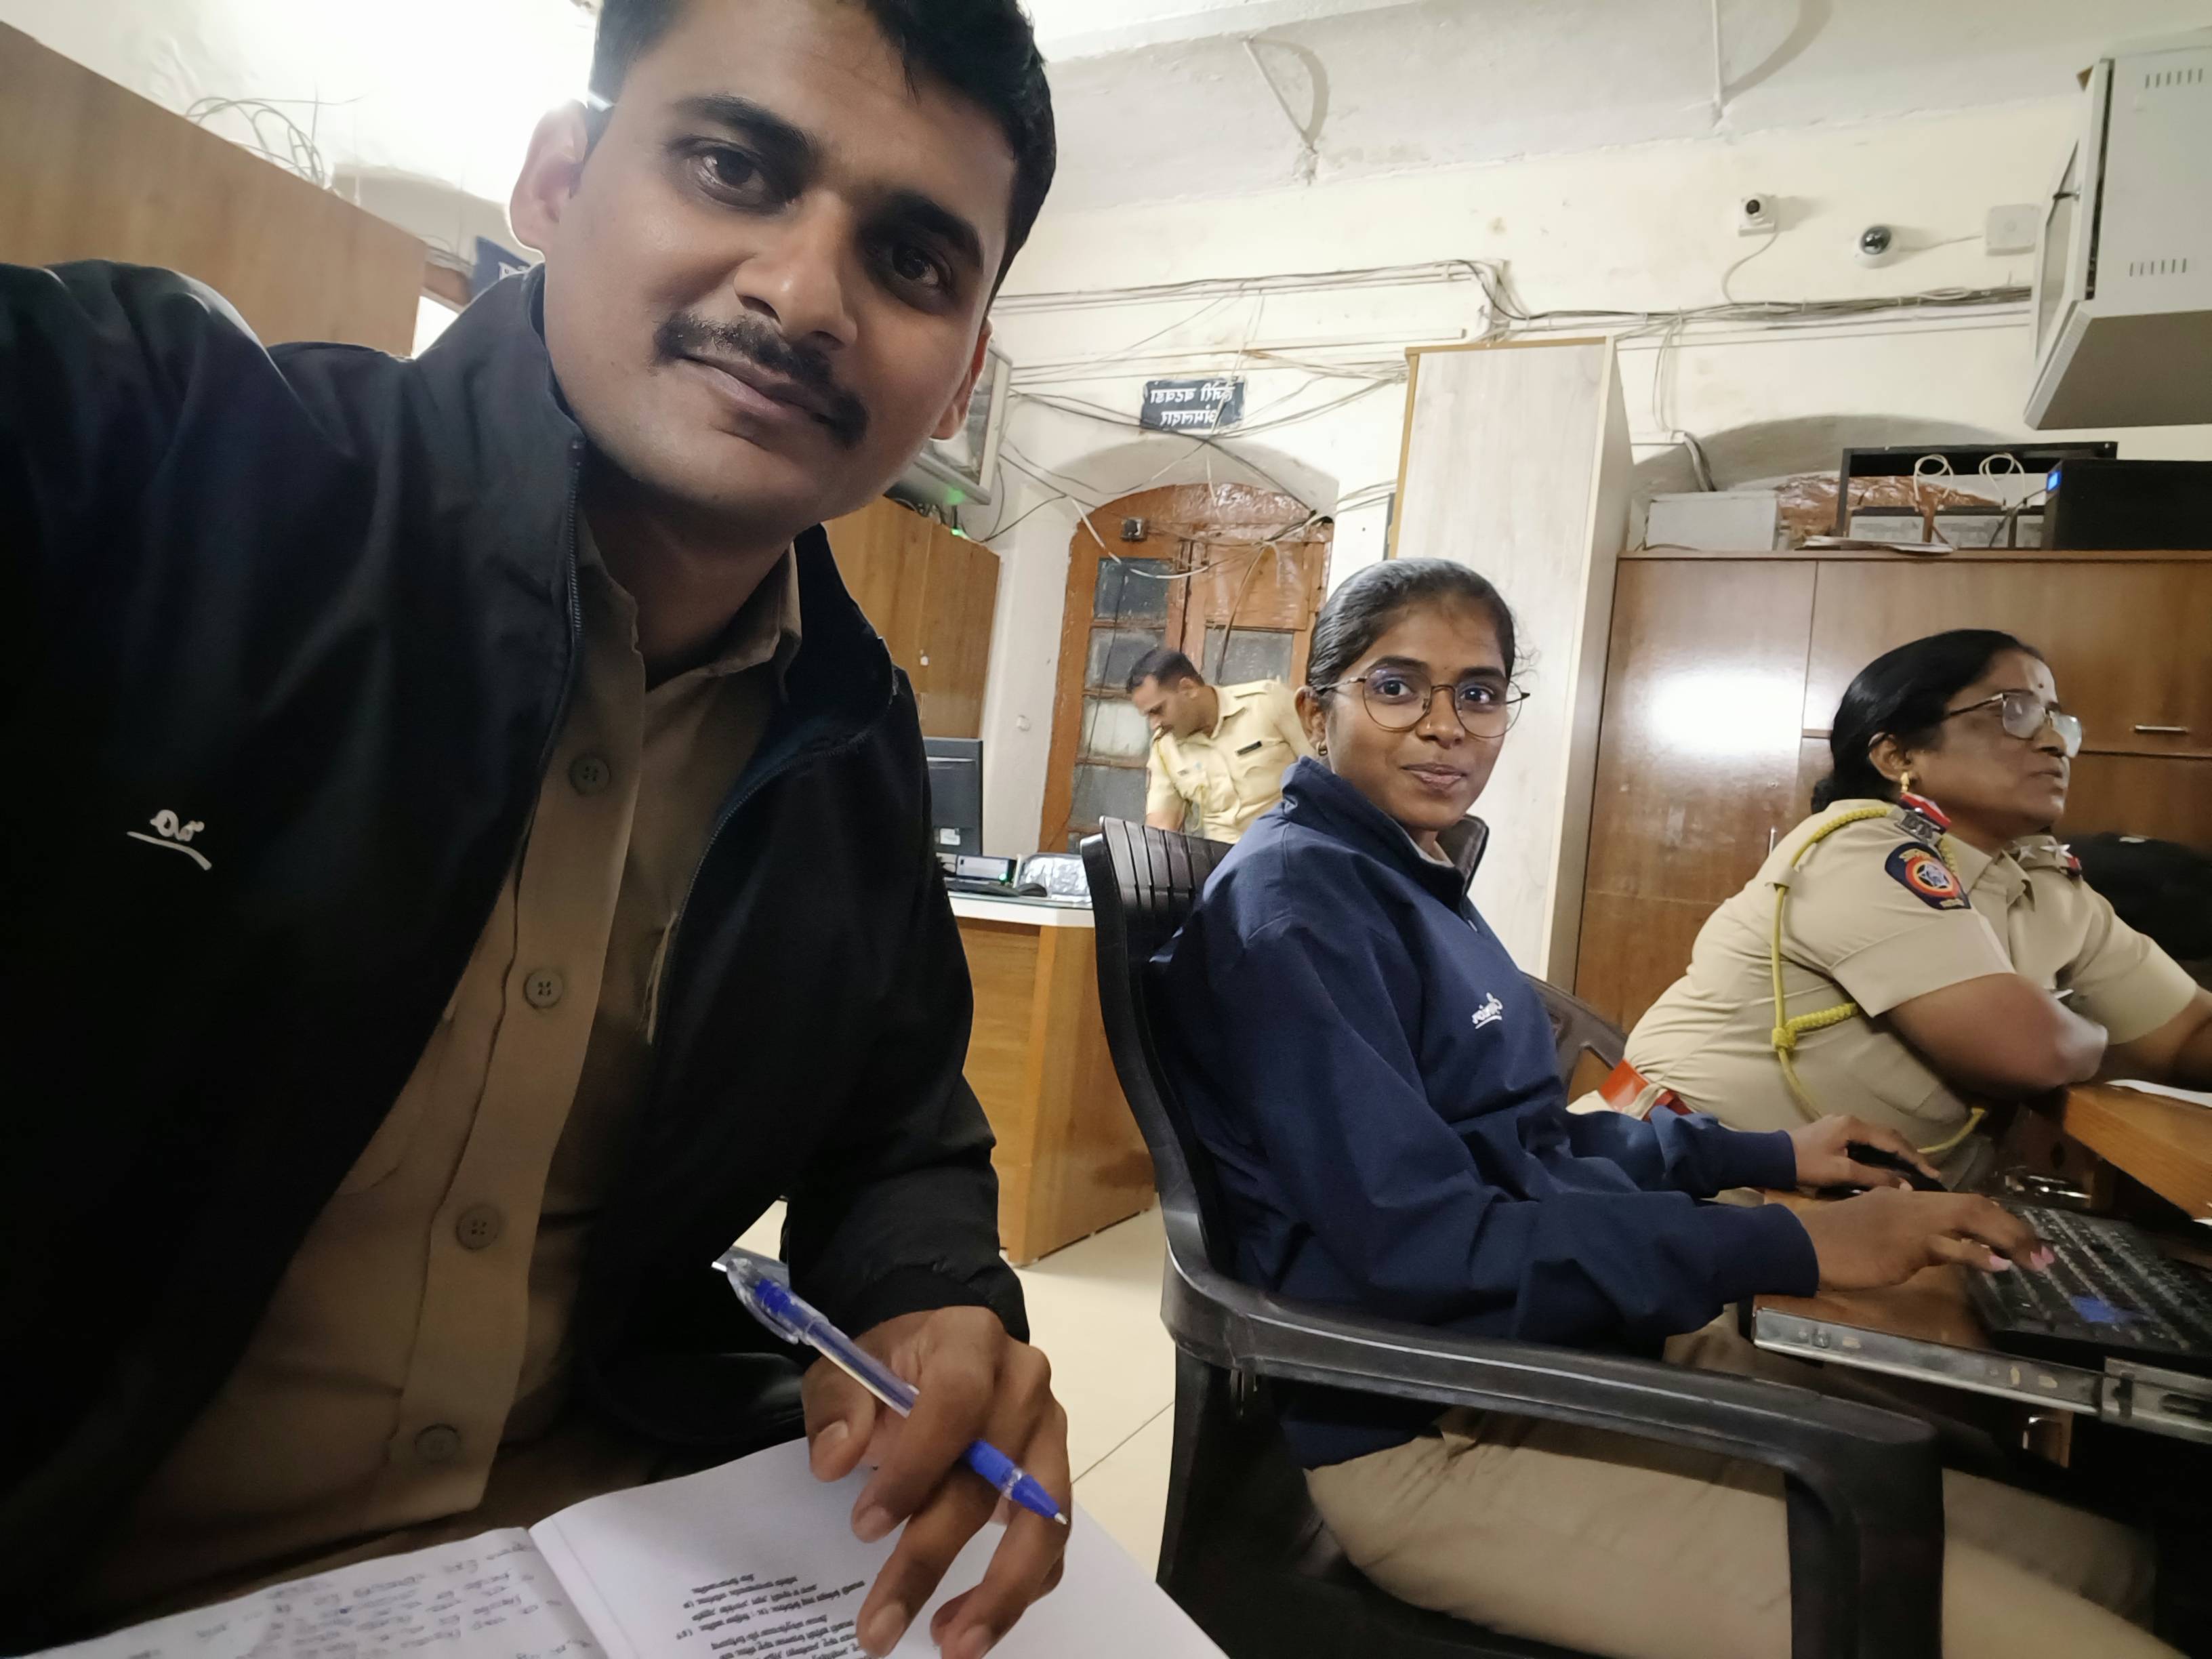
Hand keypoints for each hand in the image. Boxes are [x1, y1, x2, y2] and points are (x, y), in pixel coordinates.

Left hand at [803, 1306, 1069, 1658]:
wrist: (937, 1359)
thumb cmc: (891, 1367)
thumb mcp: (846, 1369)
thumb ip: (837, 1407)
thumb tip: (834, 1461)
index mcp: (971, 1342)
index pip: (956, 1403)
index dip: (915, 1467)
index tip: (865, 1527)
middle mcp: (1024, 1384)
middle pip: (990, 1477)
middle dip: (932, 1556)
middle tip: (880, 1625)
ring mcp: (1049, 1433)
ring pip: (1044, 1520)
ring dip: (1001, 1592)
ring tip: (953, 1646)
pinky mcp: (1056, 1477)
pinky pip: (1053, 1542)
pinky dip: (1020, 1590)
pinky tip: (971, 1626)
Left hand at [1786, 1114, 1940, 1189]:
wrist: (1771, 1158)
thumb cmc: (1806, 1164)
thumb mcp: (1841, 1173)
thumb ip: (1874, 1177)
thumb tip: (1905, 1186)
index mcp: (1853, 1126)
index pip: (1893, 1141)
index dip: (1914, 1158)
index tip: (1933, 1173)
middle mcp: (1851, 1121)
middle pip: (1888, 1136)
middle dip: (1909, 1154)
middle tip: (1928, 1172)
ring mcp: (1842, 1126)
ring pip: (1878, 1138)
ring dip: (1896, 1153)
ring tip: (1914, 1170)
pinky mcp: (1835, 1134)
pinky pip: (1867, 1142)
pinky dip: (1881, 1153)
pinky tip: (1889, 1165)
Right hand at [1797, 1188, 2054, 1289]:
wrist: (1801, 1244)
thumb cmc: (1832, 1240)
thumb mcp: (1876, 1229)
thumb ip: (1908, 1234)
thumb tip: (1939, 1246)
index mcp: (1906, 1197)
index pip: (1964, 1202)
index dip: (1999, 1220)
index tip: (2023, 1240)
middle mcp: (1913, 1203)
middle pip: (1977, 1206)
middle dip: (2016, 1230)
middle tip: (2045, 1255)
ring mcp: (1910, 1223)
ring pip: (1971, 1219)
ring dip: (2011, 1240)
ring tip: (2036, 1261)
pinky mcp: (1905, 1246)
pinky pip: (1951, 1247)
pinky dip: (1978, 1254)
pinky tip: (1999, 1265)